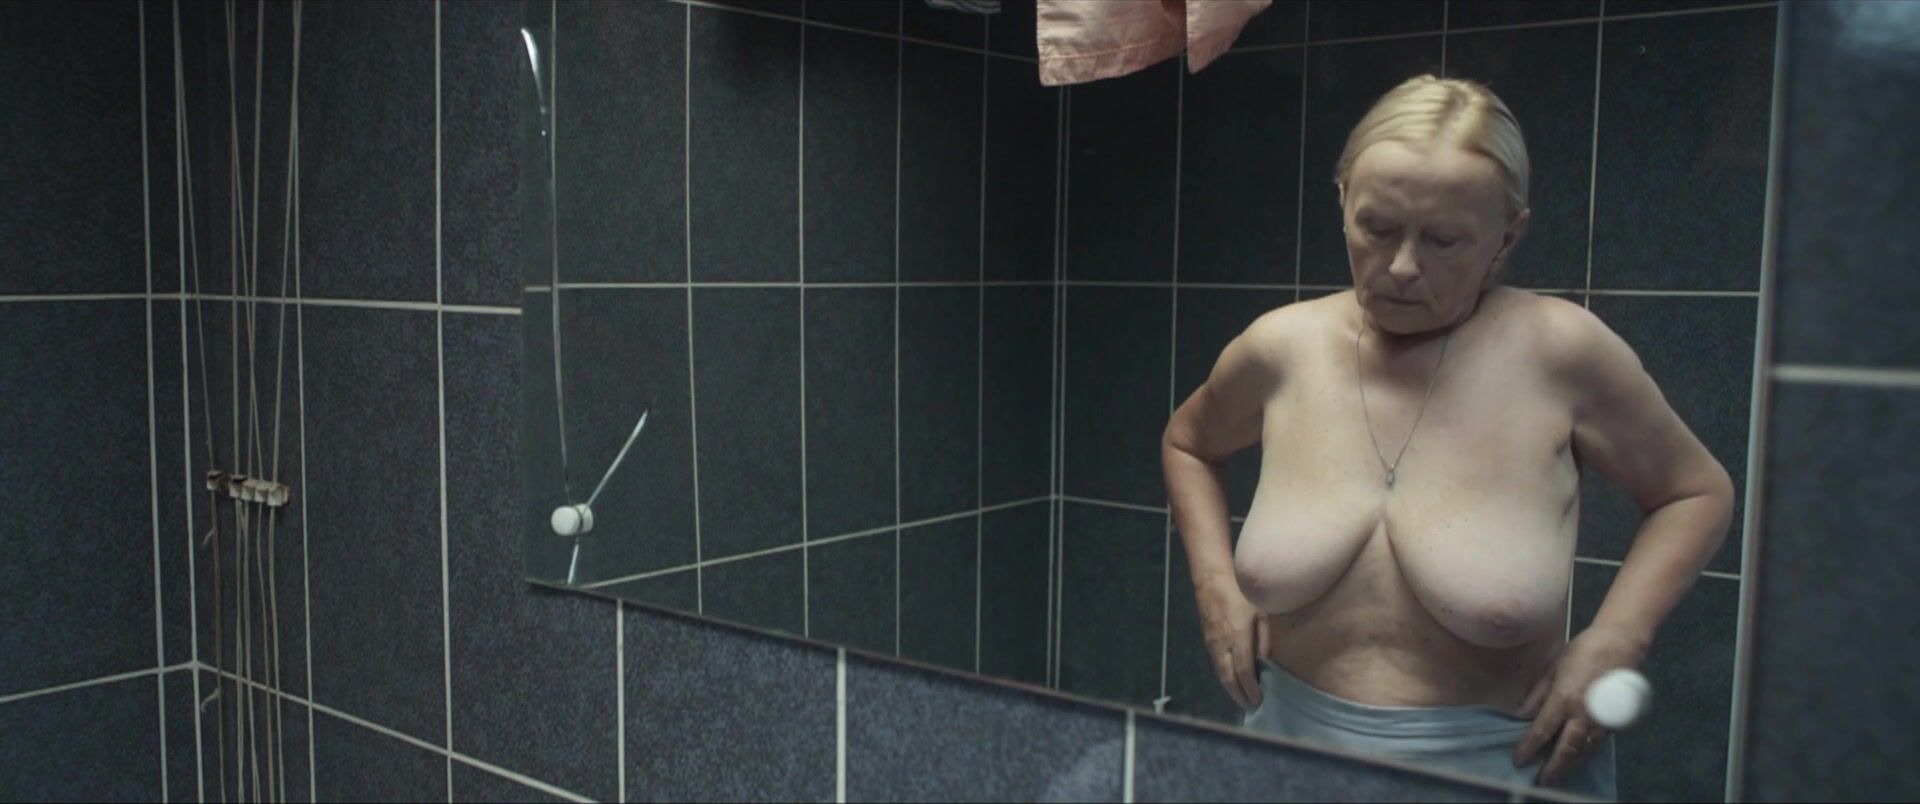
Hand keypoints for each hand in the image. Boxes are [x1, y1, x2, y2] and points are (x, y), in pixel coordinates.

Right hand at [1195, 573, 1270, 709]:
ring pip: (1220, 674)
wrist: (1211, 579)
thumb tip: (1266, 664)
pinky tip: (1233, 682)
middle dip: (1240, 696)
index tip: (1260, 700)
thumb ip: (1264, 640)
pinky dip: (1225, 678)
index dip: (1251, 688)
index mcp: (1237, 637)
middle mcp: (1221, 645)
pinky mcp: (1207, 641)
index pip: (1244, 671)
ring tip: (1243, 700)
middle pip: (1229, 679)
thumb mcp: (1261, 613)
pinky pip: (1216, 665)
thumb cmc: (1242, 593)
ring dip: (1231, 690)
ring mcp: (1211, 644)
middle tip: (1252, 708)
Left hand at [1512, 625, 1649, 785]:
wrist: (1621, 644)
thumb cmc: (1583, 651)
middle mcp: (1583, 713)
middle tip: (1540, 781)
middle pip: (1566, 749)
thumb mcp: (1553, 668)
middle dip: (1552, 768)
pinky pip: (1597, 744)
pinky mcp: (1615, 721)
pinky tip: (1576, 759)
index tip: (1518, 760)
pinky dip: (1585, 755)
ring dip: (1569, 765)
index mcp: (1564, 698)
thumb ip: (1537, 694)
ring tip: (1556, 776)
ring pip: (1584, 751)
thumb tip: (1520, 715)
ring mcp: (1602, 719)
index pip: (1542, 731)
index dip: (1529, 748)